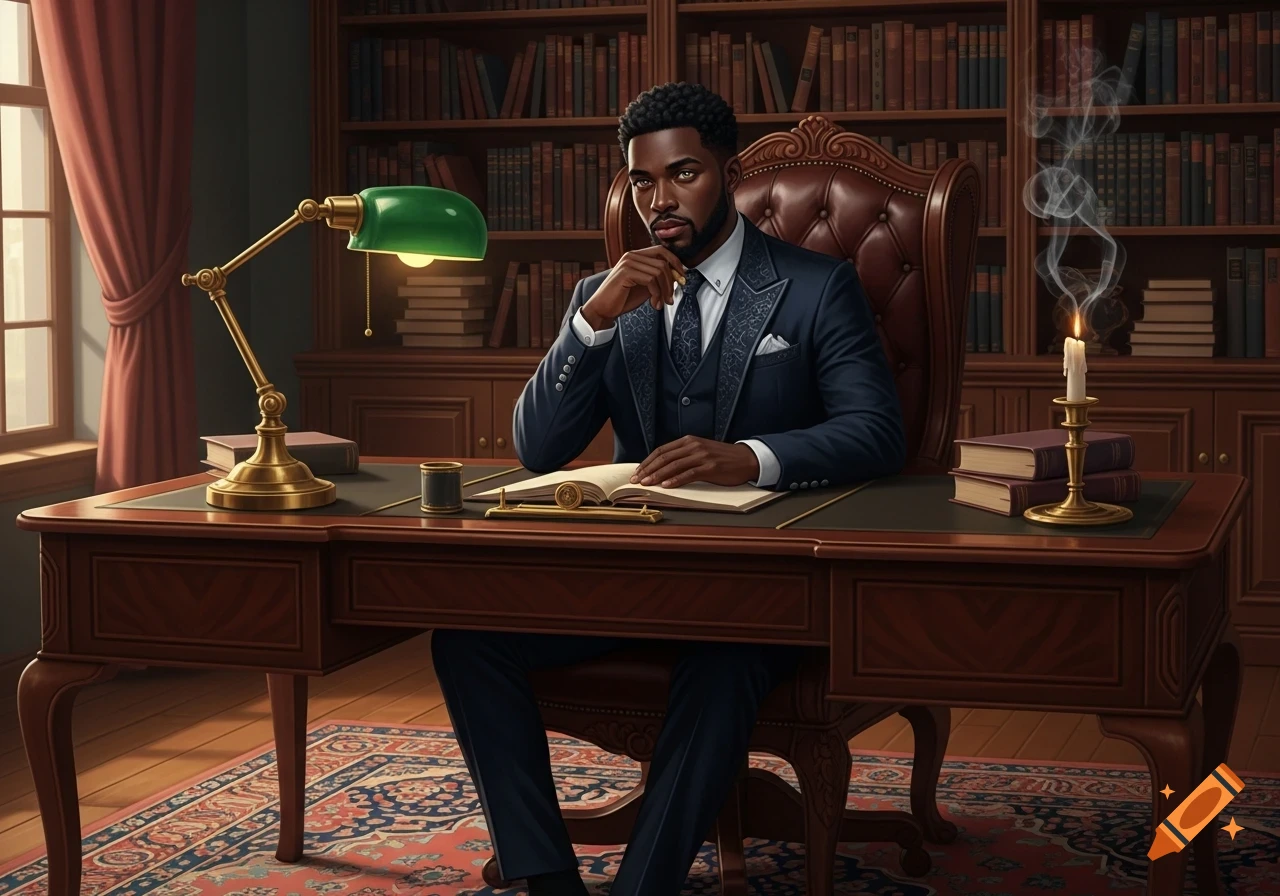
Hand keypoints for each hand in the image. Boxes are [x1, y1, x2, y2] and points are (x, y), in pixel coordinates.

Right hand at [580, 246, 686, 329]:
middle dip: (672, 282)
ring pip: (659, 272)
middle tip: (671, 298)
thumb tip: (678, 276)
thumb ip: (658, 278)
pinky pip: (651, 280)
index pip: (662, 251)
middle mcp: (631, 255)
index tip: (682, 278)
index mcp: (636, 255)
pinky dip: (657, 294)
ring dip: (665, 291)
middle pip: (663, 262)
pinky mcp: (626, 272)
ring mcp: (628, 262)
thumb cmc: (623, 298)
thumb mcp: (646, 286)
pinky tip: (654, 304)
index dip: (675, 263)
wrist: (603, 309)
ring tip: (661, 303)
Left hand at [630, 436, 759, 487]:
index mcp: (689, 441)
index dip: (648, 461)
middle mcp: (693, 446)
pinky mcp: (710, 468)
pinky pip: (689, 474)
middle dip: (648, 469)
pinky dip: (675, 480)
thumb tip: (662, 468)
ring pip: (674, 465)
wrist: (746, 459)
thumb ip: (683, 456)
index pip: (662, 450)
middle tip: (637, 480)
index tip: (637, 471)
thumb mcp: (700, 451)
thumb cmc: (722, 458)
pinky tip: (666, 485)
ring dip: (657, 475)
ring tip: (647, 483)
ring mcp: (702, 456)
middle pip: (664, 457)